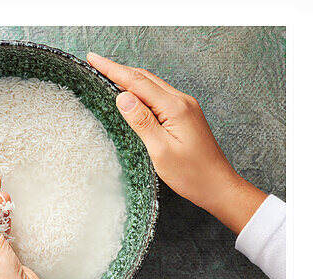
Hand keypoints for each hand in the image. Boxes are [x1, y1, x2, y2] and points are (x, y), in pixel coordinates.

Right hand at [86, 53, 265, 234]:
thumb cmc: (193, 175)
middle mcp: (183, 102)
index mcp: (175, 108)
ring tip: (109, 75)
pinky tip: (134, 95)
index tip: (93, 59)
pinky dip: (144, 91)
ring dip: (131, 79)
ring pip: (154, 86)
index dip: (113, 69)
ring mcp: (187, 108)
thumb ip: (142, 122)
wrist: (219, 187)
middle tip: (95, 63)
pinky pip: (161, 96)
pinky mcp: (187, 116)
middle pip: (145, 78)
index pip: (137, 81)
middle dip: (119, 70)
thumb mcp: (161, 151)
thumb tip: (122, 97)